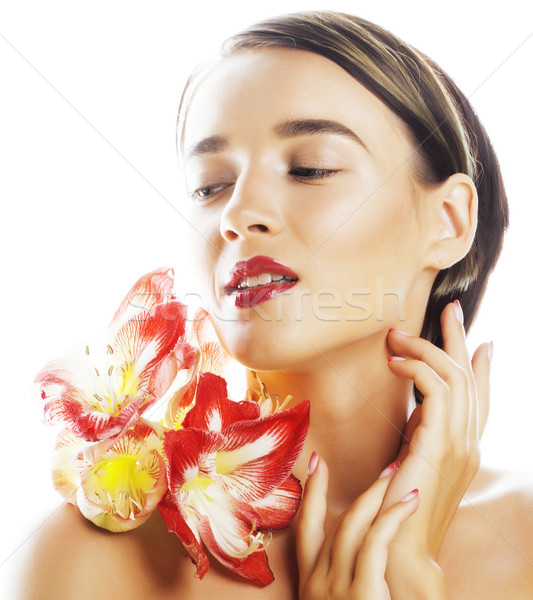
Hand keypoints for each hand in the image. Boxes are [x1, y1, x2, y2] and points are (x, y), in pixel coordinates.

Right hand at [296, 456, 418, 599]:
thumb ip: (345, 581)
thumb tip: (361, 556)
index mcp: (309, 585)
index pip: (305, 528)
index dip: (312, 491)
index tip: (317, 461)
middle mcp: (317, 583)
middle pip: (339, 523)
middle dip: (365, 492)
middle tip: (388, 468)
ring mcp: (335, 588)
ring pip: (355, 525)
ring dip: (379, 494)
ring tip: (400, 475)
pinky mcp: (361, 594)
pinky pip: (376, 541)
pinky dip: (394, 515)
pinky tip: (411, 500)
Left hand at [384, 300, 491, 585]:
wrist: (401, 546)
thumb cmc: (401, 504)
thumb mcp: (417, 459)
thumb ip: (424, 432)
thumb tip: (421, 406)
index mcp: (466, 445)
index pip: (481, 396)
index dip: (482, 365)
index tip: (479, 338)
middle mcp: (470, 441)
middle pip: (471, 376)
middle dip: (459, 338)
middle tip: (448, 308)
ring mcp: (460, 443)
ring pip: (455, 376)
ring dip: (427, 347)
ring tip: (398, 335)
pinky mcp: (440, 444)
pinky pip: (437, 390)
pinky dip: (417, 368)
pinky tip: (394, 362)